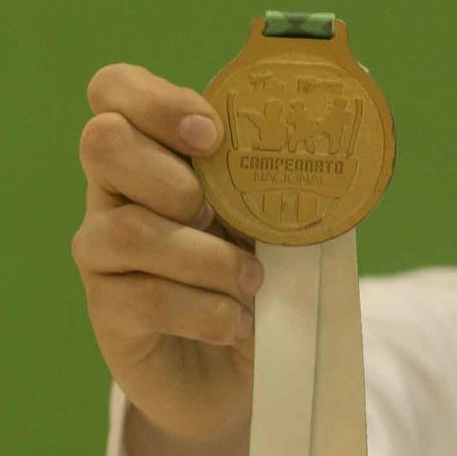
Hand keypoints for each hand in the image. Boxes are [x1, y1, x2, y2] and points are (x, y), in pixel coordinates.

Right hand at [71, 62, 261, 442]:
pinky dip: (206, 311)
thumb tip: (355, 102)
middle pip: (101, 141)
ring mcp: (102, 251)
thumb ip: (289, 168)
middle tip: (215, 211)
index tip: (213, 135)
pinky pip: (144, 298)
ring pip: (129, 231)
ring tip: (252, 283)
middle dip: (170, 175)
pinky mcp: (107, 312)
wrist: (244, 367)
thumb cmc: (257, 273)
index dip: (157, 100)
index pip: (116, 89)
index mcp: (156, 150)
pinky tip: (235, 323)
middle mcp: (116, 191)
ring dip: (208, 259)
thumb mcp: (277, 215)